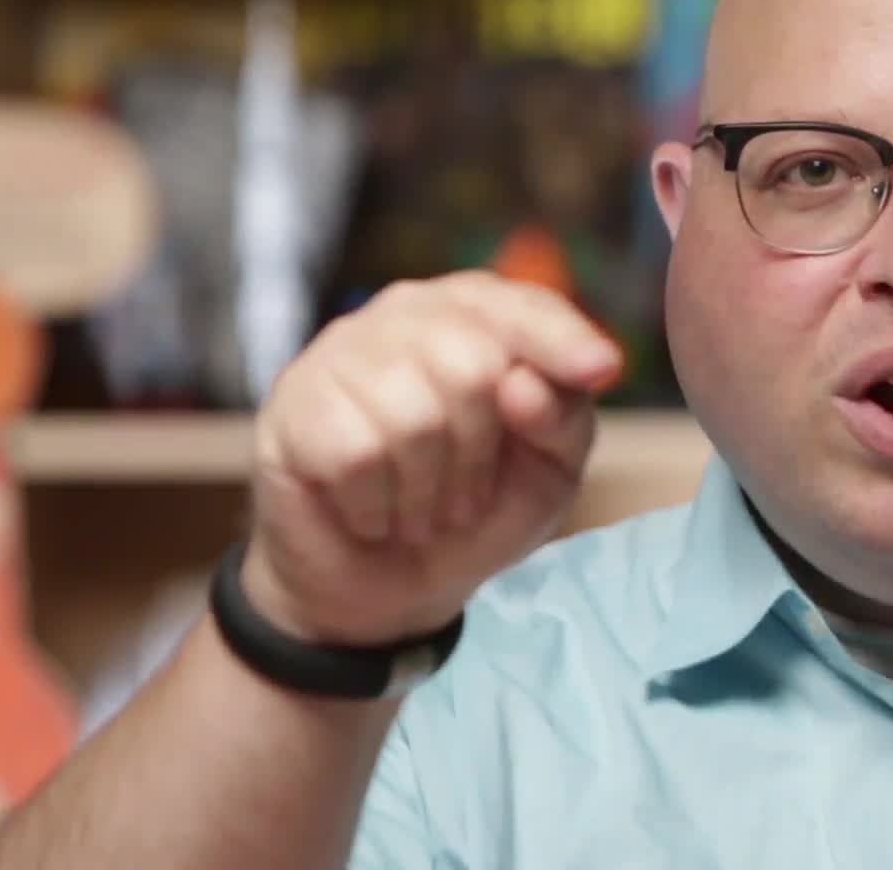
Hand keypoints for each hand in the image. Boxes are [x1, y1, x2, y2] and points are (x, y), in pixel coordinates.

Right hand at [241, 271, 620, 645]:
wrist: (388, 586)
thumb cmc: (479, 509)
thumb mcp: (550, 471)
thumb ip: (562, 420)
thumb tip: (522, 383)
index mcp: (480, 314)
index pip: (524, 306)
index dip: (563, 340)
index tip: (600, 370)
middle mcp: (407, 314)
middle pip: (470, 364)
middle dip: (481, 455)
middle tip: (465, 497)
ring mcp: (341, 352)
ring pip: (412, 413)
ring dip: (427, 490)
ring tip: (419, 509)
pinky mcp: (292, 405)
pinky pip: (355, 453)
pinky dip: (377, 505)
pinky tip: (372, 513)